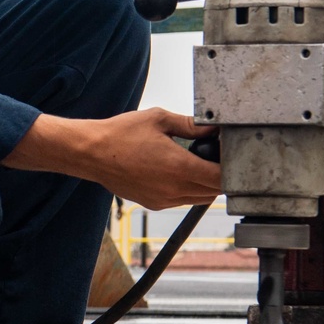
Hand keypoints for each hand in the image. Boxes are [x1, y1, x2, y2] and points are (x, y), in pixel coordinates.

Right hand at [2, 107, 221, 209]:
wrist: (91, 153)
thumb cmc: (121, 134)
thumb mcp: (159, 120)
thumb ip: (190, 125)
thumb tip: (212, 126)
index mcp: (179, 168)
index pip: (221, 178)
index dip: (232, 169)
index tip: (232, 155)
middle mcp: (174, 189)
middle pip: (214, 192)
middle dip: (220, 176)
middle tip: (218, 157)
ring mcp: (163, 200)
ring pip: (199, 198)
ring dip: (205, 185)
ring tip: (199, 163)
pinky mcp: (153, 204)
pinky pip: (181, 200)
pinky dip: (188, 189)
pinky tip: (179, 171)